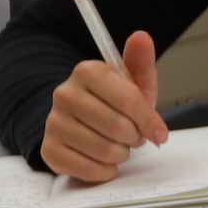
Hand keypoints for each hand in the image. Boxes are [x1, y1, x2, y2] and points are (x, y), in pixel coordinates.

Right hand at [41, 30, 165, 184]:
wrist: (81, 122)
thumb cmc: (113, 102)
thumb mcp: (132, 81)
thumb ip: (140, 62)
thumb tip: (141, 36)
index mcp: (87, 71)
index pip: (127, 98)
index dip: (148, 119)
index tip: (159, 132)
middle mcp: (64, 93)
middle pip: (118, 127)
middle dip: (135, 137)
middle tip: (133, 135)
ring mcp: (53, 122)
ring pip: (106, 150)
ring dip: (121, 154)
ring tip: (118, 145)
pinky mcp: (48, 149)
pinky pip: (89, 169)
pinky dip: (105, 170)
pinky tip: (104, 160)